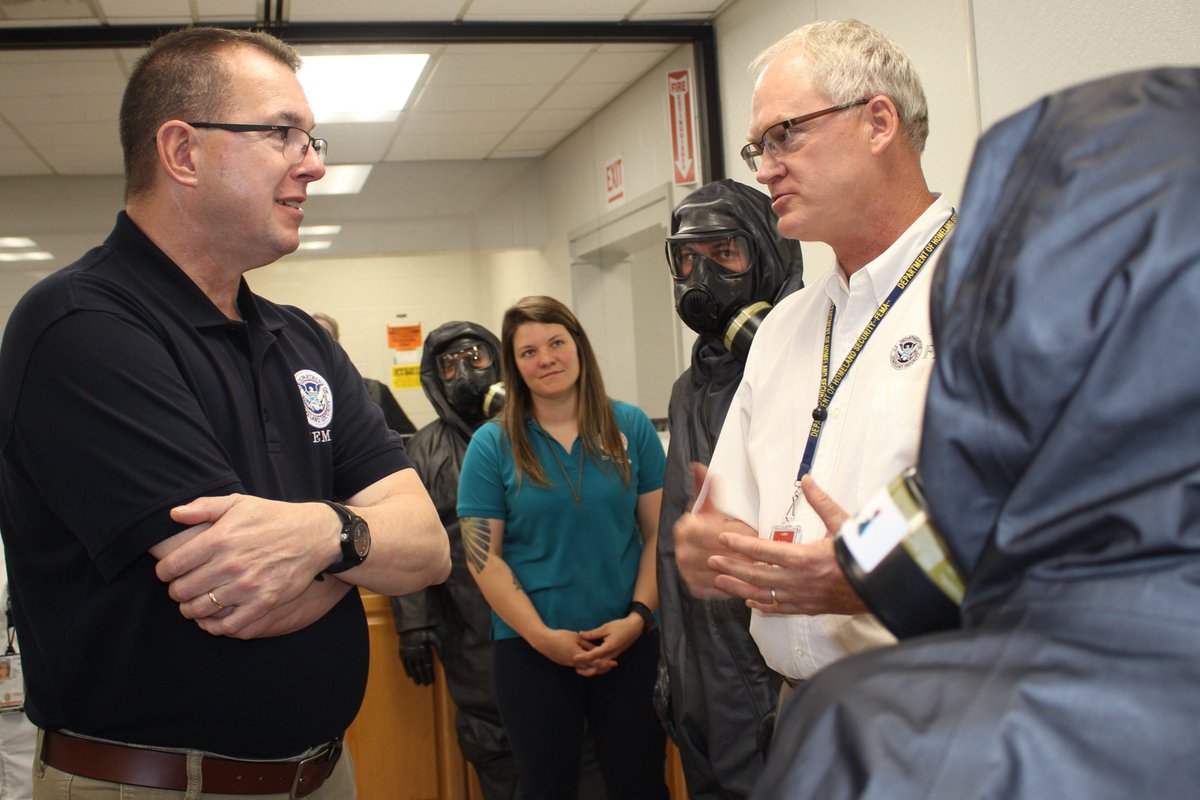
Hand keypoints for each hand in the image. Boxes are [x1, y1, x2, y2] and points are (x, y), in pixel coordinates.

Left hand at [154, 494, 336, 636]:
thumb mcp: (239, 503)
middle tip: (182, 589)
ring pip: (201, 610)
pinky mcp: (265, 602)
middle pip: (183, 591)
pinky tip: (214, 619)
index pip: (172, 566)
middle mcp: (231, 564)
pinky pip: (230, 626)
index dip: (164, 572)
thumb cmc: (273, 518)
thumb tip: (173, 514)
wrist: (314, 535)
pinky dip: (216, 627)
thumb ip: (204, 507)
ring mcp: (248, 586)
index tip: (168, 573)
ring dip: (192, 610)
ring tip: (195, 604)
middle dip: (176, 592)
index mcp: (220, 539)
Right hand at [399, 628, 438, 685]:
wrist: (411, 625)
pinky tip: (410, 676)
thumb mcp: (435, 638)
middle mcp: (415, 654)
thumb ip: (439, 648)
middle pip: (419, 670)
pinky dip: (407, 670)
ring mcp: (407, 654)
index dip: (429, 675)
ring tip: (418, 683)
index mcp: (424, 651)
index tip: (432, 681)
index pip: (427, 667)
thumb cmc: (425, 631)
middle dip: (423, 678)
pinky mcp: (402, 652)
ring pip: (412, 668)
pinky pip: (404, 664)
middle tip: (426, 685)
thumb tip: (443, 659)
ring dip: (415, 676)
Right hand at [532, 628, 616, 674]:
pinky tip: (589, 661)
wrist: (544, 642)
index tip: (614, 663)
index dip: (606, 663)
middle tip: (611, 665)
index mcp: (579, 656)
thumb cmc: (560, 637)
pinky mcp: (565, 663)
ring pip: (585, 668)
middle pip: (592, 668)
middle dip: (602, 667)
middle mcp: (575, 663)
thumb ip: (587, 644)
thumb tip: (597, 648)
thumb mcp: (576, 637)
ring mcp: (569, 664)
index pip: (596, 662)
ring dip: (593, 667)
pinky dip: (585, 665)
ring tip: (602, 663)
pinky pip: (578, 666)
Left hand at [573, 614, 643, 676]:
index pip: (594, 655)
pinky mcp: (614, 655)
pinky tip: (590, 665)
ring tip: (581, 669)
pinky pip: (604, 664)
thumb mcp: (606, 627)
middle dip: (587, 669)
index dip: (583, 656)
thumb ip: (593, 633)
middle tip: (576, 669)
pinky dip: (597, 667)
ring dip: (592, 669)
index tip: (574, 657)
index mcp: (609, 647)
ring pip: (602, 668)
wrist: (634, 628)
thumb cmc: (621, 626)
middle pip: (598, 666)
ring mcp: (613, 656)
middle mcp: (612, 654)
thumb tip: (580, 634)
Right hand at [673, 463, 758, 599]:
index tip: (747, 535)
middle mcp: (681, 551)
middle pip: (715, 555)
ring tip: (756, 567)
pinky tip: (746, 580)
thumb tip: (698, 465)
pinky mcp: (694, 587)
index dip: (730, 535)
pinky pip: (716, 589)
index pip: (709, 533)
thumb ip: (707, 488)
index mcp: (685, 528)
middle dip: (738, 555)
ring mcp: (686, 571)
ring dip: (738, 572)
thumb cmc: (710, 525)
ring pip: (718, 574)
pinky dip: (732, 586)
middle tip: (758, 555)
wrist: (697, 549)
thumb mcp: (711, 507)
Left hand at [708, 475, 866, 615]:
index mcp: (804, 558)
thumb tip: (807, 479)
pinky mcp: (808, 608)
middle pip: (756, 574)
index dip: (740, 544)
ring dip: (739, 587)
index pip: (763, 550)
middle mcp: (798, 580)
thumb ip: (822, 502)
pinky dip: (762, 605)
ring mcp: (801, 597)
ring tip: (719, 581)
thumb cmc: (864, 556)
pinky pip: (779, 609)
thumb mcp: (843, 524)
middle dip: (731, 567)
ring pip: (763, 594)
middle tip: (711, 561)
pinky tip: (749, 602)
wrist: (883, 588)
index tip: (723, 538)